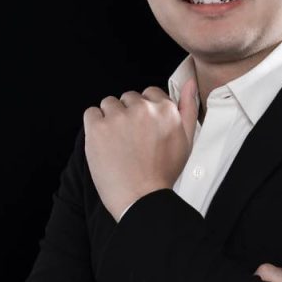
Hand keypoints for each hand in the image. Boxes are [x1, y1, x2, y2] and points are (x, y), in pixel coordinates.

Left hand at [82, 77, 198, 219]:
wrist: (142, 199)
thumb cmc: (163, 173)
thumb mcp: (186, 139)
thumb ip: (188, 107)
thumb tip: (190, 82)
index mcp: (165, 109)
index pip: (149, 93)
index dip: (144, 112)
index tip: (143, 129)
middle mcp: (142, 109)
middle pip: (127, 98)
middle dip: (127, 115)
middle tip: (131, 140)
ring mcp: (118, 117)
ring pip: (108, 104)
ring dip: (110, 119)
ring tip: (117, 143)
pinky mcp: (97, 128)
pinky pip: (91, 113)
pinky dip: (94, 126)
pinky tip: (104, 144)